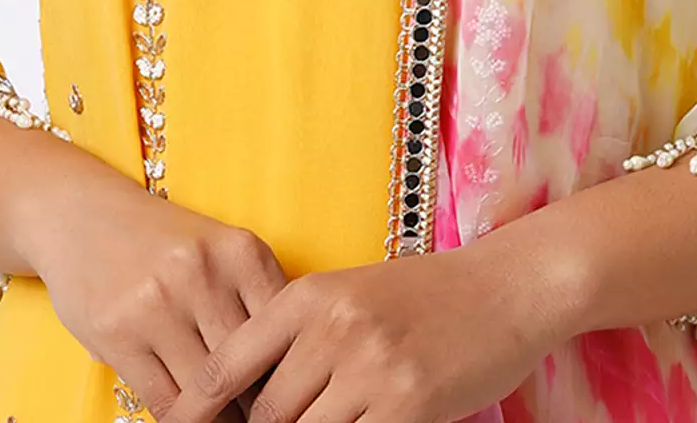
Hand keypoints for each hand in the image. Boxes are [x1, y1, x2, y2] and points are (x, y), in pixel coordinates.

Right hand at [17, 157, 286, 420]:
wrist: (84, 216)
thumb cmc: (165, 242)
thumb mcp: (220, 252)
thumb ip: (254, 297)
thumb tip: (290, 367)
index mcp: (241, 251)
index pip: (283, 330)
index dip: (290, 373)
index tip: (292, 393)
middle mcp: (202, 273)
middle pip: (248, 364)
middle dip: (259, 402)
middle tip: (267, 419)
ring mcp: (157, 304)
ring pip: (207, 389)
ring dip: (222, 417)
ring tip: (231, 421)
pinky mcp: (118, 335)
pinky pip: (164, 399)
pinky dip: (183, 419)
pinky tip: (191, 418)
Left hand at [161, 226, 569, 422]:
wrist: (504, 287)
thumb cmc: (425, 295)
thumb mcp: (353, 296)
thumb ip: (303, 338)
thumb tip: (251, 396)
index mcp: (310, 295)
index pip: (227, 366)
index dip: (192, 412)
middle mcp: (332, 327)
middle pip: (264, 414)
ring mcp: (371, 367)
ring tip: (325, 420)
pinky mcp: (408, 402)